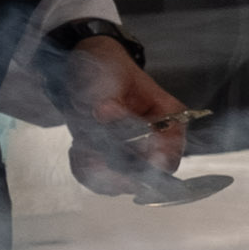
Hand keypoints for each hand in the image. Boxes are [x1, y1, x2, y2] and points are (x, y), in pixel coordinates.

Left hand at [49, 33, 190, 194]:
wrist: (89, 67)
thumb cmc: (109, 67)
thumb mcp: (111, 75)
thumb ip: (109, 96)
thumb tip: (104, 113)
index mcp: (170, 119)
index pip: (168, 158)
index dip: (143, 166)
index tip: (111, 156)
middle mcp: (157, 141)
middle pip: (144, 177)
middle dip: (111, 169)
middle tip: (87, 149)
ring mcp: (136, 153)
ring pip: (119, 183)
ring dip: (94, 170)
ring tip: (81, 145)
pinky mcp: (115, 158)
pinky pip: (101, 179)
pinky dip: (84, 169)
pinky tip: (78, 148)